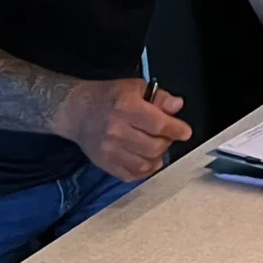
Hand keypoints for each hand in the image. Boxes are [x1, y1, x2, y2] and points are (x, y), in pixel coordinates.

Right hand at [54, 78, 191, 180]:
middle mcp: (116, 130)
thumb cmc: (107, 96)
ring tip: (156, 147)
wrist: (77, 111)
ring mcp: (109, 149)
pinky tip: (146, 159)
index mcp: (126, 106)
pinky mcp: (104, 163)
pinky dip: (144, 171)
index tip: (185, 132)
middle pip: (154, 147)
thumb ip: (158, 97)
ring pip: (144, 164)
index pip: (158, 124)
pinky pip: (131, 175)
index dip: (176, 130)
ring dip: (157, 158)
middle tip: (166, 136)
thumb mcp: (134, 87)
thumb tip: (177, 106)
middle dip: (167, 142)